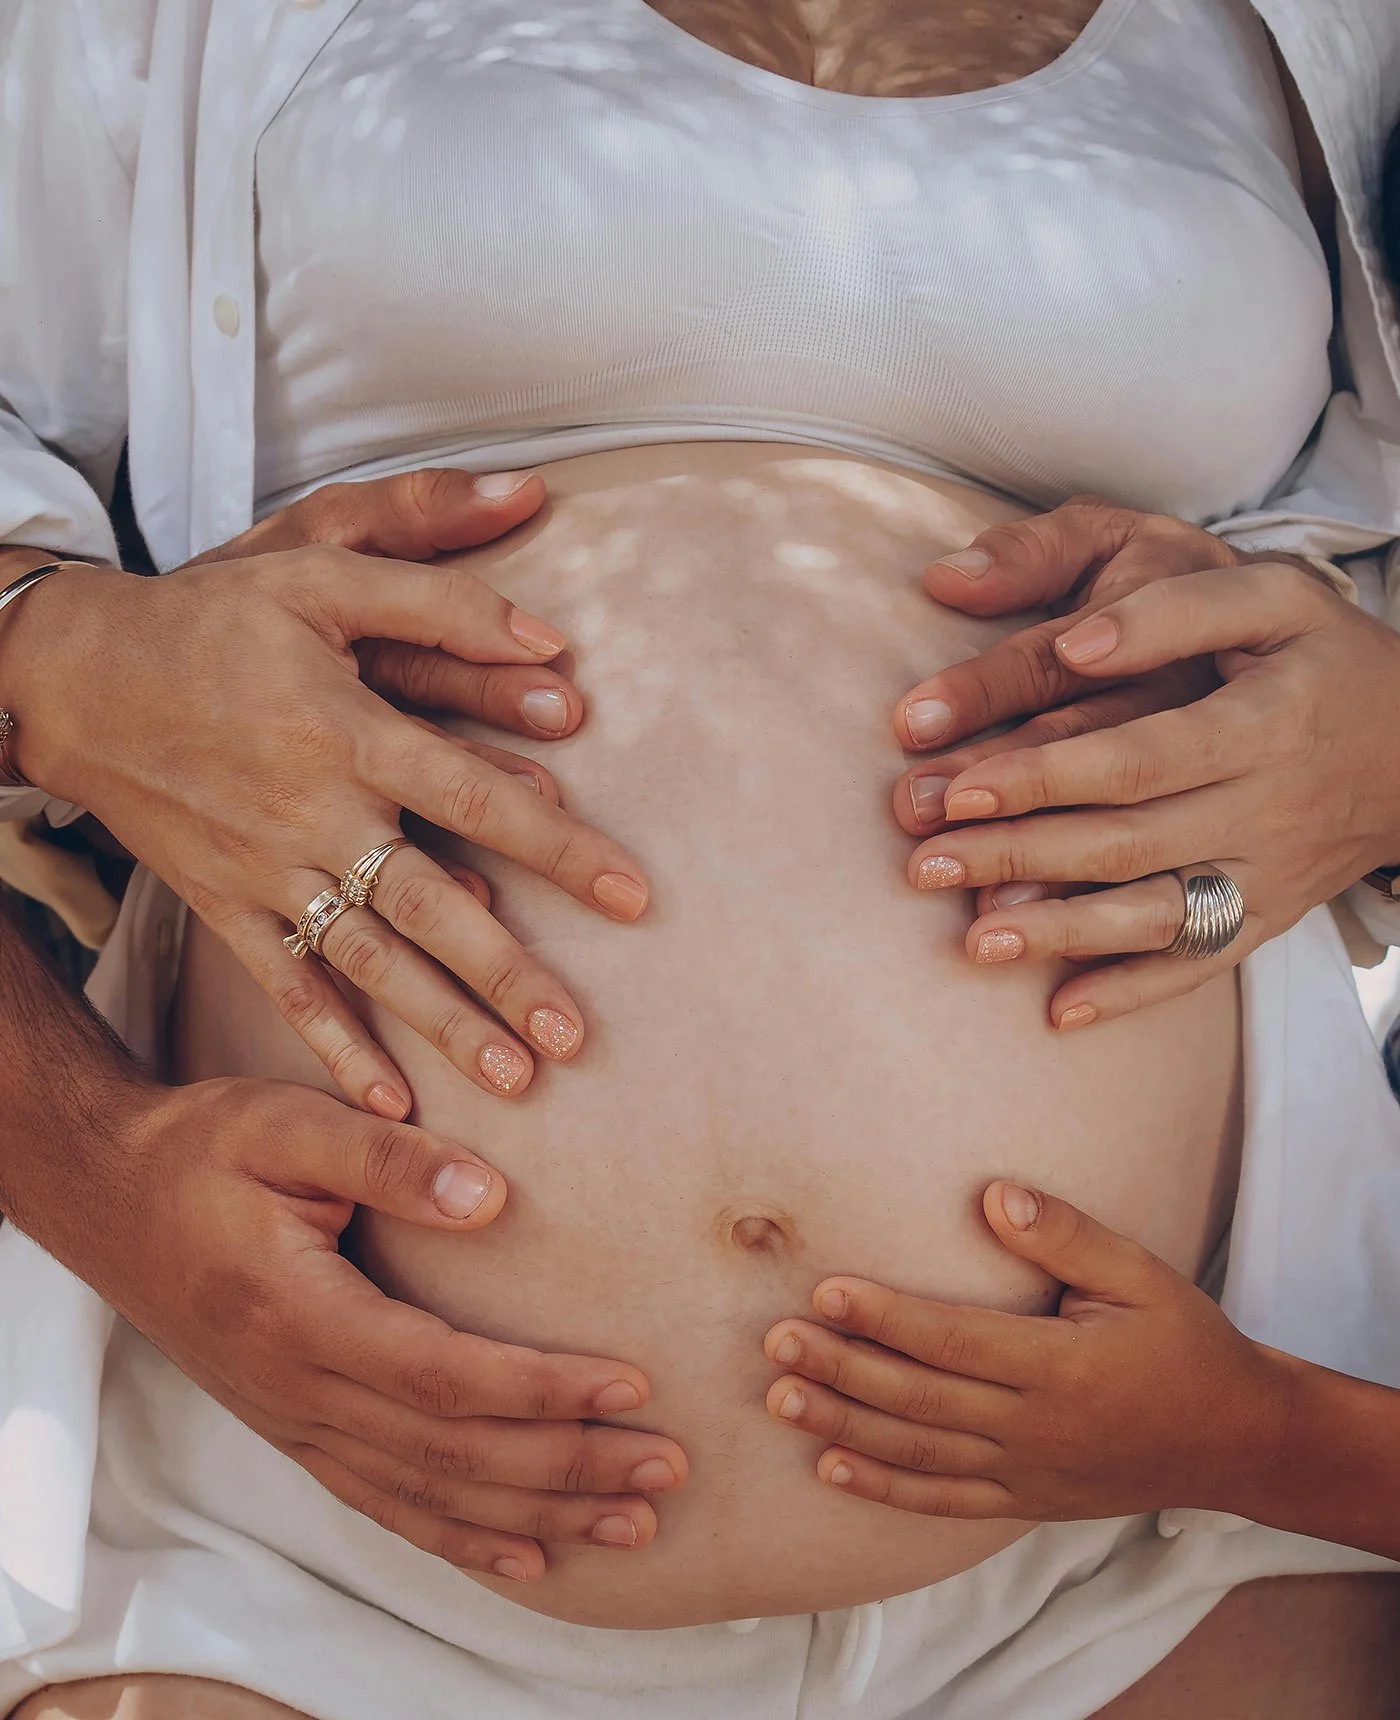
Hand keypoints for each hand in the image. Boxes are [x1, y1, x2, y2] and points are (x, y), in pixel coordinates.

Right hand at [0, 469, 650, 1111]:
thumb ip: (440, 600)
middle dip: (507, 974)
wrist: (78, 675)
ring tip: (515, 1078)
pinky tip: (389, 1101)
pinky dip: (334, 1046)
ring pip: (369, 962)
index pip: (477, 799)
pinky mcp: (225, 907)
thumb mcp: (321, 574)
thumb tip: (553, 638)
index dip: (561, 847)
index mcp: (349, 733)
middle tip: (576, 1036)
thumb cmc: (211, 619)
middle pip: (431, 905)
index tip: (633, 898)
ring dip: (442, 1022)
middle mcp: (315, 813)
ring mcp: (267, 871)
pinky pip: (286, 987)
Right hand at [47, 1070, 686, 1580]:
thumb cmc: (203, 1150)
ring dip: (536, 1515)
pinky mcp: (297, 1430)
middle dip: (567, 1465)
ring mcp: (296, 1423)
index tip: (631, 1385)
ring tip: (631, 1520)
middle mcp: (299, 1392)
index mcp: (302, 1317)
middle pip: (452, 1454)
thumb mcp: (285, 1124)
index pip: (444, 1376)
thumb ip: (386, 1158)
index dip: (542, 1389)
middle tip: (666, 1468)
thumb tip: (490, 1194)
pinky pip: (387, 1505)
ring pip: (429, 1496)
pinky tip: (528, 1555)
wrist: (113, 1197)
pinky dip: (461, 1538)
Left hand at [761, 1182, 1285, 1522]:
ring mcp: (1027, 1473)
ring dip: (843, 1424)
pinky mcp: (1025, 1502)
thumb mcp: (1140, 1274)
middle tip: (775, 1341)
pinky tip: (829, 1466)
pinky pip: (942, 1500)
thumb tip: (993, 1194)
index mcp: (1061, 1367)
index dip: (885, 1317)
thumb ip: (1065, 1235)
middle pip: (919, 1399)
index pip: (952, 1340)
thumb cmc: (1184, 1341)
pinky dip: (882, 1487)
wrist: (1235, 1440)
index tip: (824, 1291)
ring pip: (918, 1452)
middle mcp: (1035, 1428)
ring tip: (780, 1398)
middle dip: (842, 1367)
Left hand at [888, 502, 1386, 1024]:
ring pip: (1153, 915)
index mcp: (1262, 724)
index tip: (959, 787)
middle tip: (923, 863)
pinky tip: (1058, 1012)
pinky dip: (1130, 993)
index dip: (1044, 776)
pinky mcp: (1266, 918)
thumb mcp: (1272, 601)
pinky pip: (1197, 966)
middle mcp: (1264, 809)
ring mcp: (1264, 875)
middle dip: (1017, 854)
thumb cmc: (1325, 658)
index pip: (1137, 757)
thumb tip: (1072, 642)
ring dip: (1059, 931)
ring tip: (971, 941)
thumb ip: (1174, 611)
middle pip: (1125, 840)